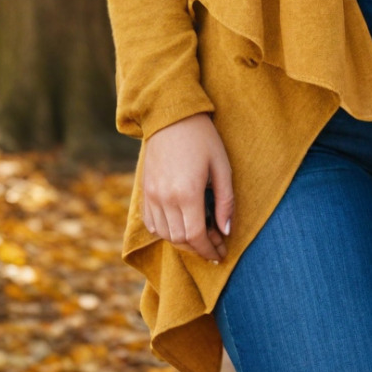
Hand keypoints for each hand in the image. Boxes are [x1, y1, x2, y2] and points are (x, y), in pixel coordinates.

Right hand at [142, 112, 233, 264]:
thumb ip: (225, 202)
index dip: (209, 250)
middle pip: (180, 240)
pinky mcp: (145, 191)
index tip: (221, 254)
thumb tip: (226, 231)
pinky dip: (165, 232)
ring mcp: (152, 195)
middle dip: (199, 249)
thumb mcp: (222, 167)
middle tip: (215, 245)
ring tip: (200, 236)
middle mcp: (165, 198)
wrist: (171, 117)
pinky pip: (151, 223)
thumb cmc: (202, 138)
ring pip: (165, 235)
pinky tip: (180, 226)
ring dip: (183, 242)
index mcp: (187, 193)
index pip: (196, 236)